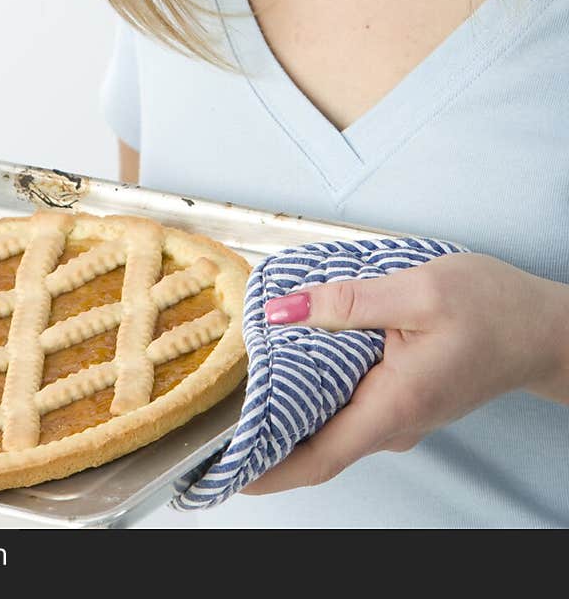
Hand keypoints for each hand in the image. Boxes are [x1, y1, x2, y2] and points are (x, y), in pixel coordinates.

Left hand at [242, 252, 568, 494]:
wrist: (540, 327)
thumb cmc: (493, 309)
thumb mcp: (416, 289)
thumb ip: (346, 301)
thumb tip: (286, 310)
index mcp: (393, 405)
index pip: (316, 457)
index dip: (264, 466)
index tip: (222, 466)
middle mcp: (393, 421)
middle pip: (314, 441)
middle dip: (265, 429)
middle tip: (219, 404)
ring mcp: (398, 413)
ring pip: (330, 419)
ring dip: (290, 403)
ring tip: (247, 371)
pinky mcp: (402, 396)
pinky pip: (348, 401)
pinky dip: (316, 386)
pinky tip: (297, 354)